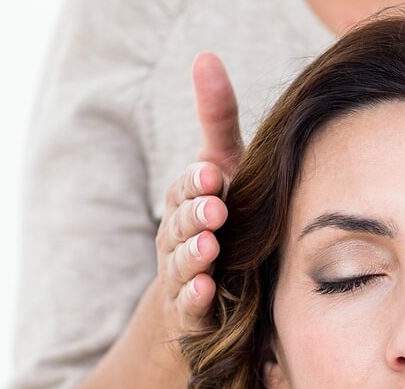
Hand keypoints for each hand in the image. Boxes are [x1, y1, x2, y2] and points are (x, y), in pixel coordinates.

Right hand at [149, 51, 244, 340]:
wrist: (208, 296)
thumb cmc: (225, 220)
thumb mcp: (226, 168)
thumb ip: (216, 119)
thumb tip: (205, 56)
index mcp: (186, 204)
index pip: (187, 189)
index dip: (197, 184)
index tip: (214, 176)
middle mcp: (178, 239)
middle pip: (180, 224)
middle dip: (195, 216)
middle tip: (216, 210)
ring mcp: (182, 278)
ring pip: (181, 265)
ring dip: (194, 256)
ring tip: (210, 249)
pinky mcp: (191, 315)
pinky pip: (189, 308)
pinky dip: (196, 301)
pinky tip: (208, 294)